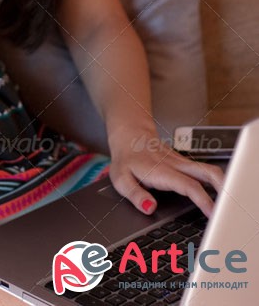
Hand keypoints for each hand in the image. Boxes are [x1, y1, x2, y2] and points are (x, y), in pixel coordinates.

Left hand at [107, 127, 224, 217]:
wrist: (130, 136)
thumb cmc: (126, 159)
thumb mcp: (121, 179)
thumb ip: (135, 195)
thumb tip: (149, 208)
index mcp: (162, 171)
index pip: (188, 185)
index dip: (203, 199)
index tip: (212, 213)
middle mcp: (176, 165)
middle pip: (207, 172)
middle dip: (222, 189)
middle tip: (228, 209)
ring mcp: (182, 162)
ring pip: (209, 170)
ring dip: (222, 185)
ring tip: (226, 205)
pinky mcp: (184, 163)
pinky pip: (203, 171)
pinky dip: (214, 183)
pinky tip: (217, 196)